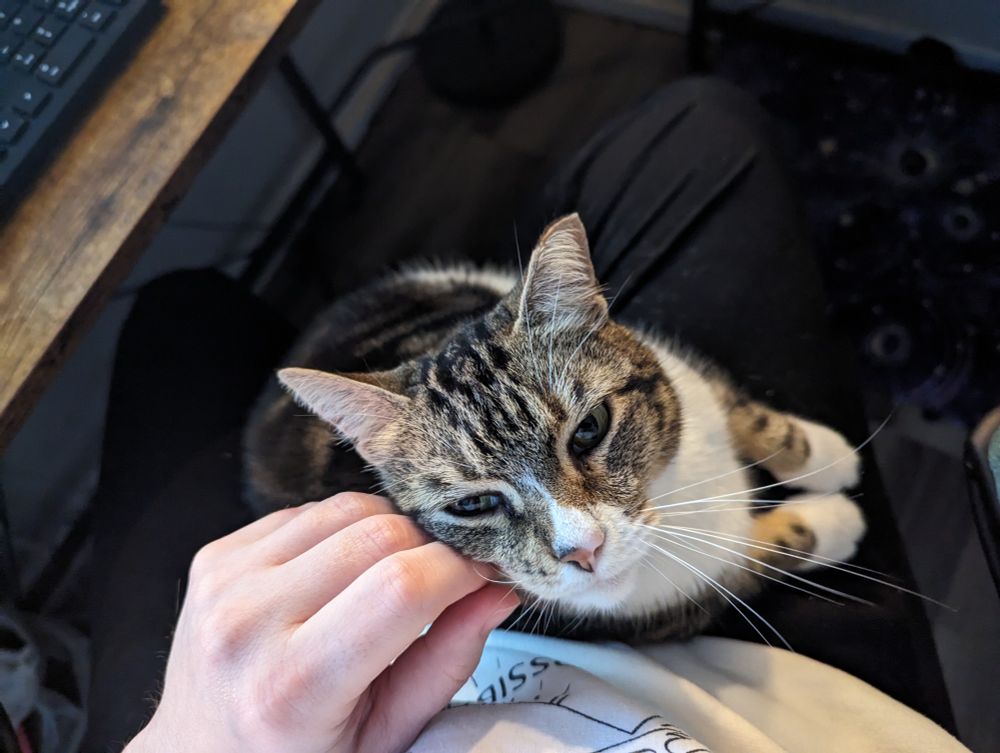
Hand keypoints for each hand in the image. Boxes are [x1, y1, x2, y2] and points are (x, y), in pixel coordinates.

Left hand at [125, 492, 517, 752]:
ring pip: (347, 507)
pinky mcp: (215, 555)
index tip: (482, 575)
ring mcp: (224, 582)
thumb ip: (448, 660)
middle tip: (441, 581)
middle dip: (431, 548)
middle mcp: (248, 624)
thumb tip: (498, 588)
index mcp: (292, 687)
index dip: (461, 569)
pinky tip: (339, 574)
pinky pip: (307, 509)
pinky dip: (341, 531)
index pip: (403, 587)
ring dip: (388, 533)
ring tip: (384, 581)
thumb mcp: (386, 732)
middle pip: (380, 533)